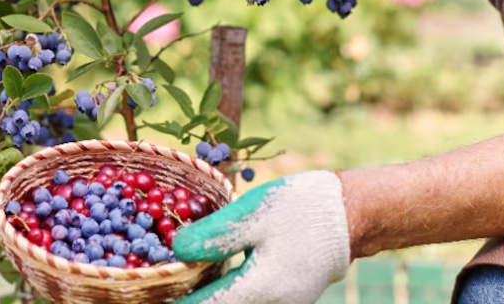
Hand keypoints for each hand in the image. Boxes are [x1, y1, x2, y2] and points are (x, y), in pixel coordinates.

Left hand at [173, 171, 350, 303]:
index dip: (176, 301)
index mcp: (260, 289)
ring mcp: (282, 303)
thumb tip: (177, 251)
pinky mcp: (287, 294)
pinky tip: (211, 271)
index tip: (151, 294)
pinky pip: (248, 298)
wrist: (352, 213)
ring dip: (209, 294)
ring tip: (182, 276)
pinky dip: (226, 290)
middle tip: (162, 284)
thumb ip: (215, 235)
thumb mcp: (254, 214)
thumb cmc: (303, 209)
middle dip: (192, 298)